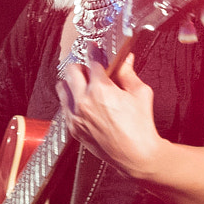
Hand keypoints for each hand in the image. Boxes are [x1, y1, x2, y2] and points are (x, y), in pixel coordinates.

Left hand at [59, 51, 163, 177]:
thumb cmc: (140, 128)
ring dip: (71, 83)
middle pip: (71, 70)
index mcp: (101, 89)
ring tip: (83, 85)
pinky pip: (63, 107)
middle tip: (89, 69)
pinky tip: (81, 102)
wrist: (136, 155)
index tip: (93, 48)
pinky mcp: (73, 128)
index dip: (93, 51)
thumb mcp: (140, 93)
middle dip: (81, 66)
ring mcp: (76, 115)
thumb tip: (125, 60)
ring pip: (62, 87)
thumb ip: (129, 73)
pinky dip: (70, 101)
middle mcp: (84, 100)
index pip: (92, 60)